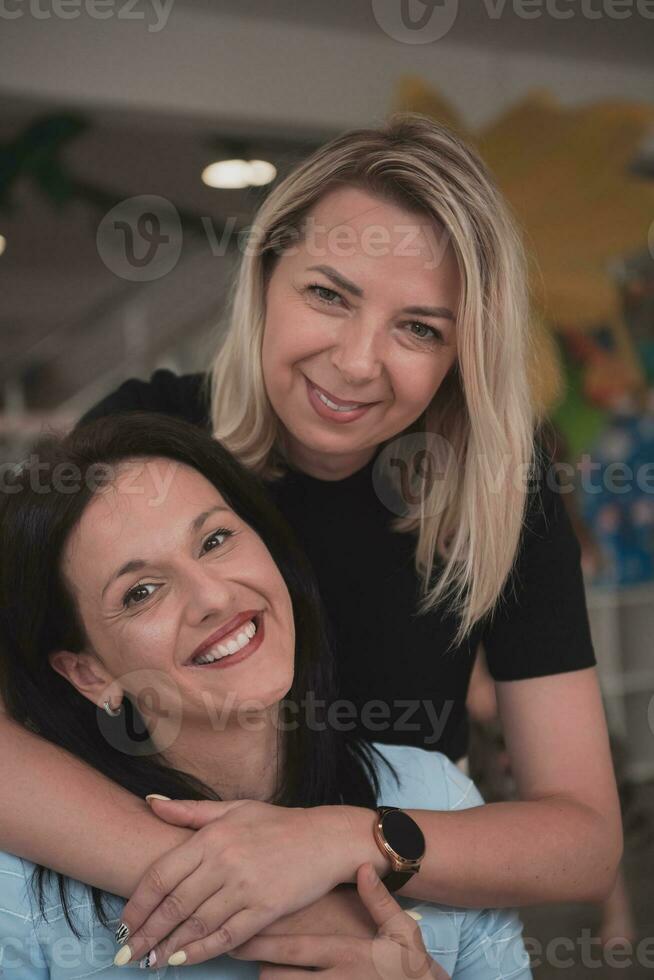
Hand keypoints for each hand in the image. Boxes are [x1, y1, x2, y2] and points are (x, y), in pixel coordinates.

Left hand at [114, 796, 362, 966]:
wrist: (325, 838)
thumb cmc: (277, 823)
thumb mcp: (233, 808)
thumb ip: (188, 811)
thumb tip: (149, 802)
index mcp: (213, 836)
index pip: (162, 875)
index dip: (138, 904)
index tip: (123, 923)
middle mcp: (225, 861)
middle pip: (174, 905)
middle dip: (145, 933)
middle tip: (125, 954)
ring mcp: (246, 887)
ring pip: (196, 925)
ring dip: (168, 947)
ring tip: (149, 961)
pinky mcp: (266, 909)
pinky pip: (227, 936)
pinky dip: (201, 951)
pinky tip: (183, 959)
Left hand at [229, 863, 448, 978]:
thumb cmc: (407, 965)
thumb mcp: (401, 929)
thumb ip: (378, 900)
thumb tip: (364, 868)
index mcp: (343, 953)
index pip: (292, 949)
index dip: (260, 943)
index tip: (236, 933)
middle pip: (276, 976)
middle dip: (253, 962)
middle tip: (230, 947)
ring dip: (268, 977)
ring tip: (254, 961)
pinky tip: (275, 977)